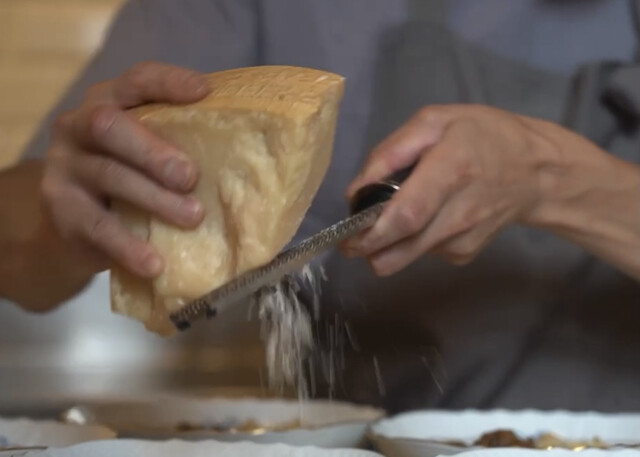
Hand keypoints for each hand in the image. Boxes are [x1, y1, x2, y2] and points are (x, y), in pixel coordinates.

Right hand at [42, 62, 209, 277]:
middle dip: (153, 150)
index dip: (168, 82)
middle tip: (191, 176)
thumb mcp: (145, 155)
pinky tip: (155, 263)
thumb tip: (245, 157)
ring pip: (108, 176)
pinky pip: (97, 228)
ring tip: (192, 217)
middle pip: (110, 126)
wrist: (73, 227)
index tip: (205, 93)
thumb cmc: (128, 180)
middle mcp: (77, 126)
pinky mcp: (61, 211)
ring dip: (154, 198)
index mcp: (107, 102)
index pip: (136, 80)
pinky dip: (129, 246)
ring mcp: (64, 168)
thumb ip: (177, 144)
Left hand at [343, 104, 562, 274]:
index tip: (346, 236)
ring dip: (387, 246)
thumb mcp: (436, 122)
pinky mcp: (467, 254)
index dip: (373, 231)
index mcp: (451, 170)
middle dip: (367, 250)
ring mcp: (465, 238)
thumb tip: (356, 191)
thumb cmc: (484, 136)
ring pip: (408, 257)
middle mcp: (459, 212)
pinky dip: (412, 242)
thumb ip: (391, 152)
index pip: (408, 214)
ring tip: (389, 220)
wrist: (538, 172)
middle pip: (403, 247)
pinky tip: (426, 218)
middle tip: (349, 242)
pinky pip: (424, 254)